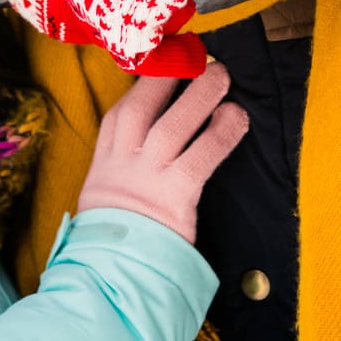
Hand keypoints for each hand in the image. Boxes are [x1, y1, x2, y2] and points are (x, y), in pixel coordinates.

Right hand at [76, 64, 247, 244]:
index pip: (119, 115)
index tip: (162, 64)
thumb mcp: (105, 204)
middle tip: (197, 57)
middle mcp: (122, 166)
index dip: (142, 86)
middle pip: (142, 109)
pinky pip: (202, 155)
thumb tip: (149, 149)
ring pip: (172, 125)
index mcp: (104, 166)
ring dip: (199, 97)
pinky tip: (236, 117)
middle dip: (168, 80)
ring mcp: (147, 179)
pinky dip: (221, 133)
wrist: (110, 282)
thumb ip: (123, 173)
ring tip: (222, 75)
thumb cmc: (117, 245)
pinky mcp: (174, 197)